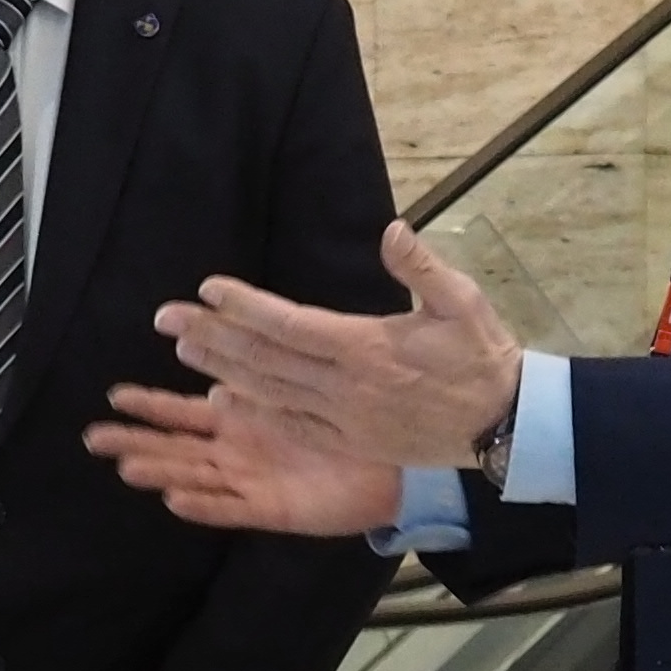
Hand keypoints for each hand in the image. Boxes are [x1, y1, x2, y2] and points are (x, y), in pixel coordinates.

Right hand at [86, 383, 417, 536]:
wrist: (394, 466)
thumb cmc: (352, 423)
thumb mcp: (310, 381)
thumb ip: (272, 362)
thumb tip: (234, 347)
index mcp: (243, 419)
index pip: (186, 411)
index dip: (151, 404)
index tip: (115, 395)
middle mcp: (238, 452)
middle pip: (176, 447)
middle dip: (136, 441)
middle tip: (93, 437)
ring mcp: (252, 481)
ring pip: (196, 477)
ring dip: (162, 471)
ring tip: (126, 466)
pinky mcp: (273, 509)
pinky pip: (232, 509)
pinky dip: (204, 505)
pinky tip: (176, 500)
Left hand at [157, 221, 522, 468]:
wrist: (504, 424)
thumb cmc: (482, 357)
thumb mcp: (464, 302)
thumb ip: (422, 266)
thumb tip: (392, 229)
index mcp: (367, 348)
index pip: (290, 323)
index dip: (244, 307)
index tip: (209, 288)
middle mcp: (346, 386)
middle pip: (265, 359)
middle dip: (213, 336)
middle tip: (167, 318)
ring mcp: (344, 419)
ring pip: (269, 392)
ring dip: (222, 369)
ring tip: (185, 349)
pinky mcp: (349, 440)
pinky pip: (291, 423)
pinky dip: (255, 407)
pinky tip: (225, 396)